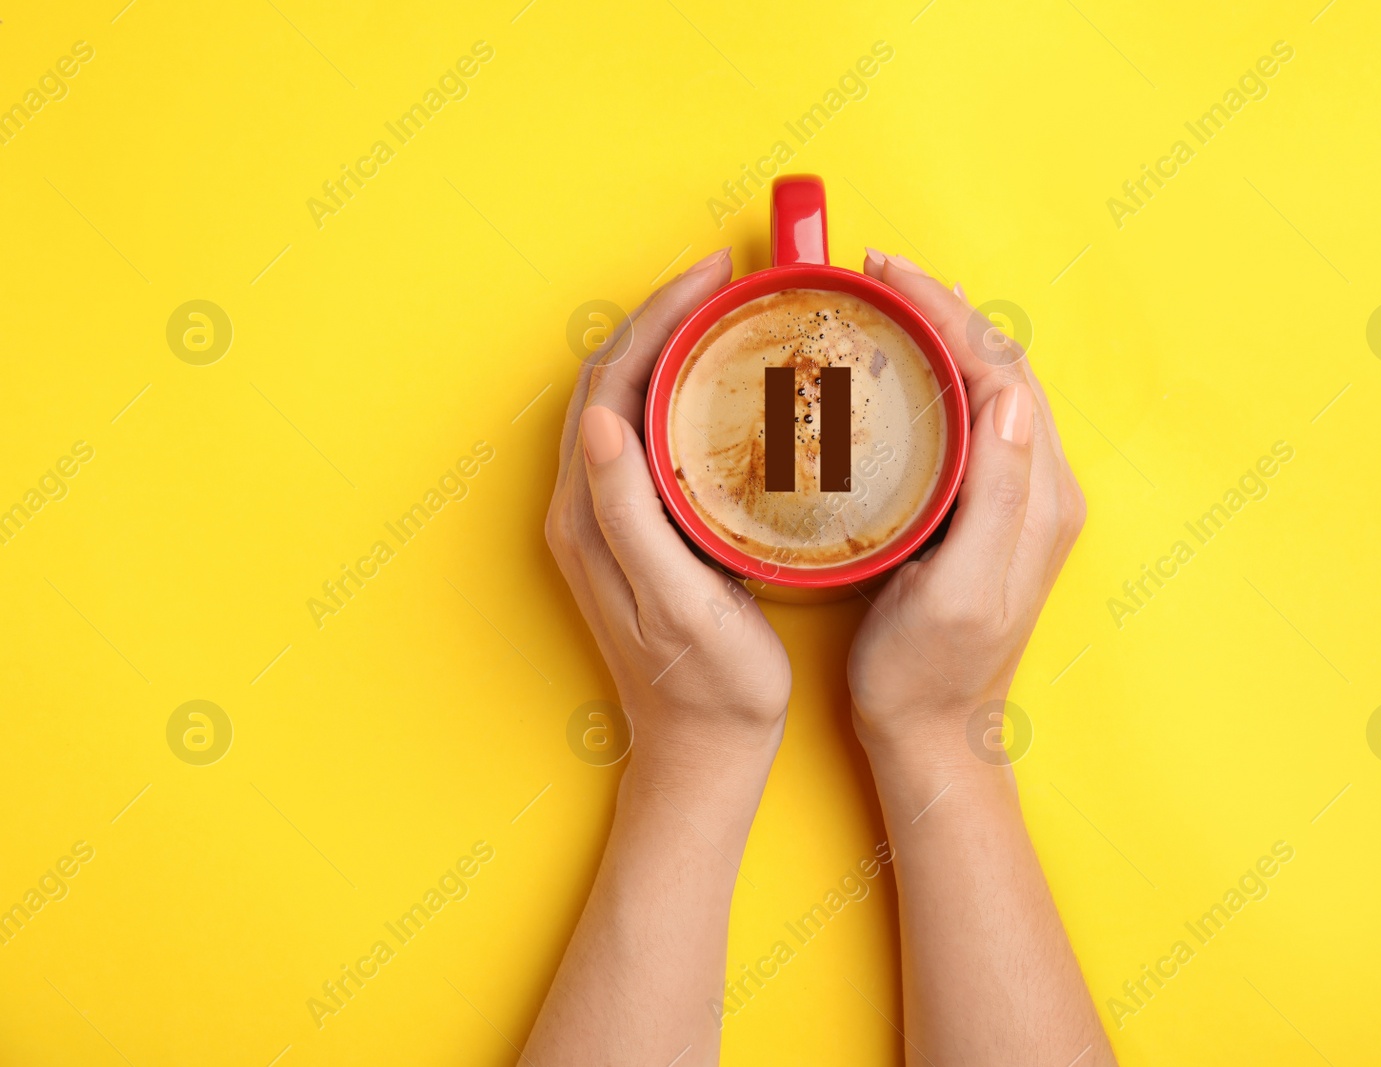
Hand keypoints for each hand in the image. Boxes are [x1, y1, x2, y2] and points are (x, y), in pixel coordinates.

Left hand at [545, 248, 790, 774]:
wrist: (703, 751)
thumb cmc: (707, 687)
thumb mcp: (677, 604)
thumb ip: (632, 516)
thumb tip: (600, 422)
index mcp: (590, 514)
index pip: (612, 385)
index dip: (660, 320)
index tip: (714, 278)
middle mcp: (586, 507)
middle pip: (612, 380)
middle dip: (664, 316)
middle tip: (727, 279)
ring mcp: (608, 517)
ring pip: (628, 401)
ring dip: (669, 345)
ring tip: (726, 311)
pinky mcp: (636, 530)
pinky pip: (648, 435)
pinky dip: (679, 390)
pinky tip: (722, 381)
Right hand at [847, 251, 1085, 758]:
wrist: (933, 735)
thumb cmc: (928, 675)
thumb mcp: (959, 593)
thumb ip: (997, 497)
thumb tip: (1012, 397)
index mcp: (1040, 498)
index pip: (1002, 371)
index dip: (946, 312)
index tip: (886, 273)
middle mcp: (1042, 490)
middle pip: (1001, 367)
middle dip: (943, 308)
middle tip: (875, 274)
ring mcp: (1020, 501)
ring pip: (989, 388)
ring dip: (941, 336)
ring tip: (884, 303)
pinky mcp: (991, 513)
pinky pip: (973, 420)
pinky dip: (938, 378)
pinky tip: (898, 371)